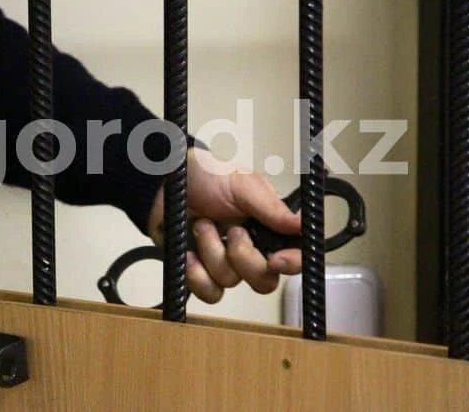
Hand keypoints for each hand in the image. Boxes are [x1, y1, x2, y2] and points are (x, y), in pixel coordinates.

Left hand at [148, 147, 300, 302]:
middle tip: (232, 231)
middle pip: (265, 281)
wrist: (164, 183)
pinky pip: (209, 292)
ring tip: (201, 224)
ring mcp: (225, 264)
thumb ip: (272, 207)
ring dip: (212, 252)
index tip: (276, 260)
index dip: (292, 264)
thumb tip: (304, 225)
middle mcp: (251, 250)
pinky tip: (189, 253)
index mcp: (269, 227)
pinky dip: (197, 274)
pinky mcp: (202, 274)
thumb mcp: (242, 184)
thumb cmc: (206, 177)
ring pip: (231, 281)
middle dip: (244, 258)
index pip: (295, 256)